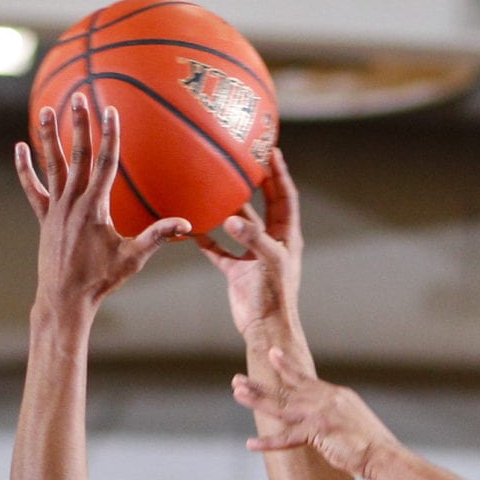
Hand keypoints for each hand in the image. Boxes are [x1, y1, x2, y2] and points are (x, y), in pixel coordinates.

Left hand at [16, 97, 189, 313]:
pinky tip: (20, 148)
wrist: (66, 298)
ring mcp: (56, 208)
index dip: (110, 135)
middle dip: (79, 124)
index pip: (106, 163)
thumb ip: (157, 237)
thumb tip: (185, 225)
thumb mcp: (133, 258)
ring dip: (49, 136)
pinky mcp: (44, 218)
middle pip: (78, 155)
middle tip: (78, 96)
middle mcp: (73, 201)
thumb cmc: (101, 280)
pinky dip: (25, 169)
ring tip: (46, 111)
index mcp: (95, 207)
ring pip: (52, 164)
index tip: (110, 110)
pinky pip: (32, 188)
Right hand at [201, 145, 304, 343]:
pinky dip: (206, 239)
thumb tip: (229, 218)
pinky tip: (192, 227)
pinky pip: (219, 249)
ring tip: (213, 185)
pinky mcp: (237, 271)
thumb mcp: (267, 261)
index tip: (271, 150)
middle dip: (256, 181)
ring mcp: (253, 256)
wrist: (264, 329)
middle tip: (242, 157)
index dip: (279, 174)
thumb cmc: (274, 297)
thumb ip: (251, 237)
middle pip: (264, 204)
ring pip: (239, 224)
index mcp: (287, 237)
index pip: (285, 197)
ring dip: (227, 208)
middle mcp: (271, 242)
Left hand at [233, 348, 395, 476]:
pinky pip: (287, 438)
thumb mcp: (356, 420)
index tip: (271, 354)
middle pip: (286, 390)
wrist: (384, 454)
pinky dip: (268, 443)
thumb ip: (338, 415)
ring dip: (257, 400)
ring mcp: (319, 415)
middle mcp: (325, 399)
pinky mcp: (317, 433)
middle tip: (237, 379)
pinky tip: (250, 443)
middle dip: (260, 386)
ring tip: (237, 393)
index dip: (286, 367)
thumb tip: (331, 422)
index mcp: (335, 395)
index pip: (305, 379)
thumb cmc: (374, 443)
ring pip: (281, 406)